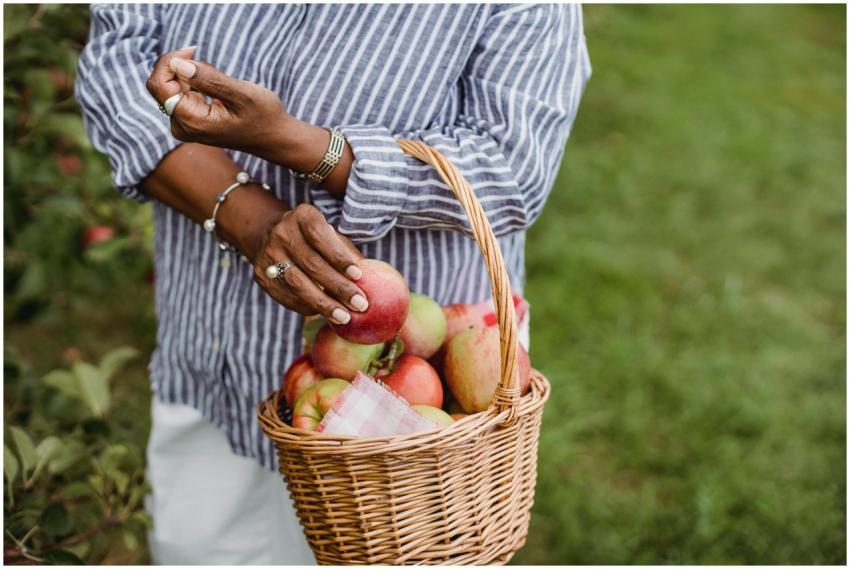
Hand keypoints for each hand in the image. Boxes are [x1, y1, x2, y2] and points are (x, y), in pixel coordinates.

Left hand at [145, 48, 291, 155]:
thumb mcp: (242, 94)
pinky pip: (180, 92)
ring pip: (171, 86)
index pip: (159, 84)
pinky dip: (194, 83)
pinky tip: (216, 89)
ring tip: (221, 82)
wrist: (274, 137)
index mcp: (192, 121)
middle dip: (182, 67)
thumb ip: (209, 79)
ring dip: (192, 75)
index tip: (192, 51)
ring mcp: (184, 125)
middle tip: (212, 66)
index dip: (170, 61)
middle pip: (162, 84)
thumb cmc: (263, 117)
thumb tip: (177, 64)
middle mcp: (182, 126)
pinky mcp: (189, 120)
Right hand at [252, 204, 368, 324]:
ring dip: (324, 303)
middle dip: (338, 286)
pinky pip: (287, 296)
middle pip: (312, 263)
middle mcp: (282, 233)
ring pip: (298, 284)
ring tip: (344, 317)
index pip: (320, 236)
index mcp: (303, 216)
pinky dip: (308, 307)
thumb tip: (369, 277)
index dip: (339, 257)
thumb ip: (346, 252)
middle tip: (360, 304)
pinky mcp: (261, 275)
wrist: (271, 236)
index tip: (359, 275)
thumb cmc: (313, 238)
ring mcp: (268, 255)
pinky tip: (324, 314)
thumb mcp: (330, 235)